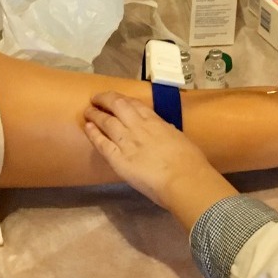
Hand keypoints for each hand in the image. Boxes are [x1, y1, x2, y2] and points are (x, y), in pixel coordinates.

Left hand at [83, 92, 235, 220]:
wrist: (183, 179)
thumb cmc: (189, 162)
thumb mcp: (180, 138)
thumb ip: (168, 132)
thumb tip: (165, 129)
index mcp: (156, 122)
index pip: (135, 104)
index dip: (122, 99)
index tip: (116, 98)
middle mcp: (139, 127)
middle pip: (117, 105)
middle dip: (105, 99)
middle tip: (96, 99)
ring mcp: (127, 141)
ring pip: (106, 121)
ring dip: (95, 114)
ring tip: (87, 111)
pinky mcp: (118, 158)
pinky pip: (102, 142)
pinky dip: (93, 133)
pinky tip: (87, 127)